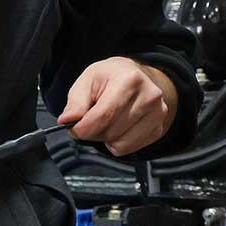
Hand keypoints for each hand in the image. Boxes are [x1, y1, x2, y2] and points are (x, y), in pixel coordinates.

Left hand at [59, 57, 177, 156]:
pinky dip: (117, 143)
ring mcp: (158, 114)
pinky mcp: (159, 129)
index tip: (73, 128)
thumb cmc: (108, 78)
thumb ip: (75, 103)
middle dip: (93, 131)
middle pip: (111, 131)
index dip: (83, 128)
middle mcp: (149, 96)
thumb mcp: (86, 81)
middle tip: (90, 120)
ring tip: (105, 122)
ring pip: (120, 143)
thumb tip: (66, 121)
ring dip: (105, 138)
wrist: (133, 76)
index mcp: (129, 80)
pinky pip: (129, 149)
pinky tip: (117, 127)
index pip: (103, 115)